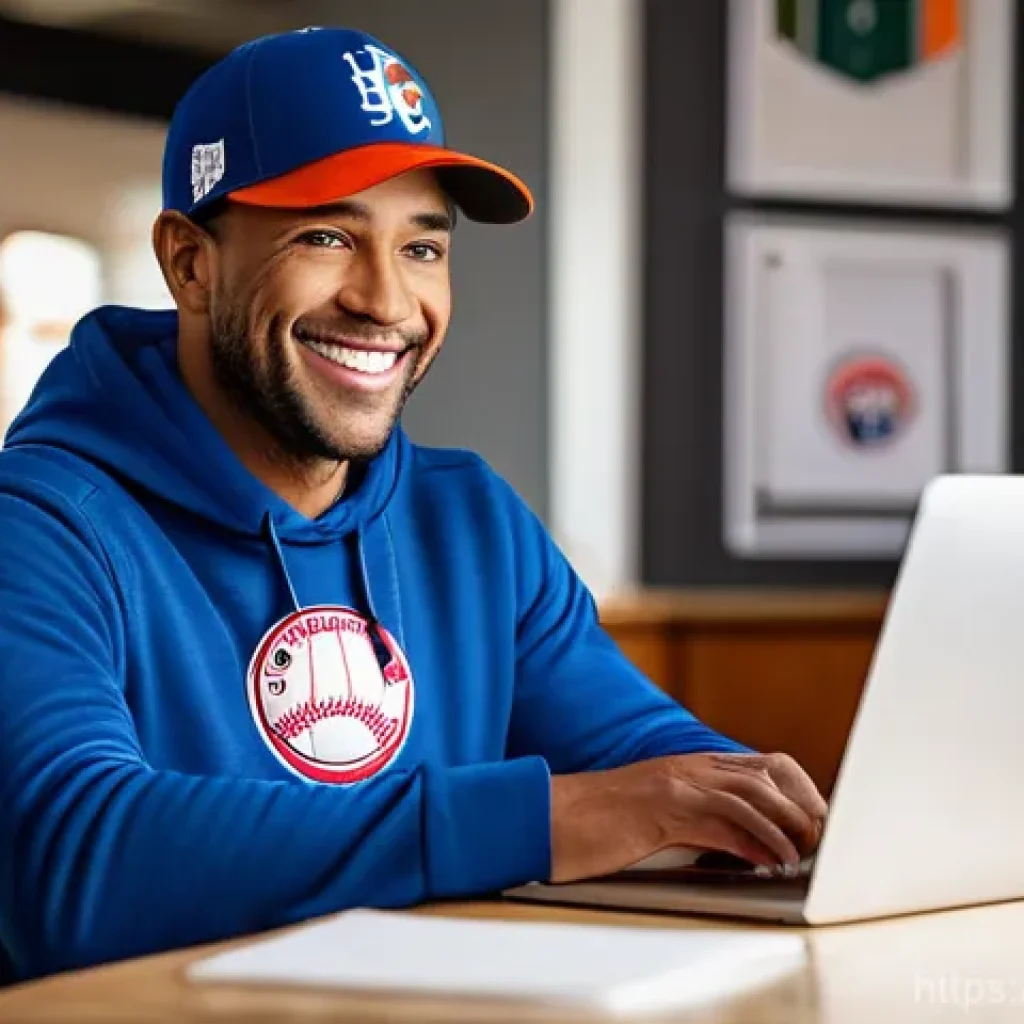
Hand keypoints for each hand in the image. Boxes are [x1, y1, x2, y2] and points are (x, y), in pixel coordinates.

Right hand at [549, 751, 827, 883]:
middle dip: (802, 806)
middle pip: (767, 773)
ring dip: (785, 825)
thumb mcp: (657, 817)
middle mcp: (686, 768)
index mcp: (688, 766)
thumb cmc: (596, 823)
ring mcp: (673, 783)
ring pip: (750, 792)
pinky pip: (720, 819)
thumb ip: (701, 822)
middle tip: (817, 840)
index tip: (814, 823)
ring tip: (800, 854)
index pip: (762, 765)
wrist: (545, 816)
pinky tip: (767, 860)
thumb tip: (749, 845)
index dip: (797, 792)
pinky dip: (753, 840)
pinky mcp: (660, 808)